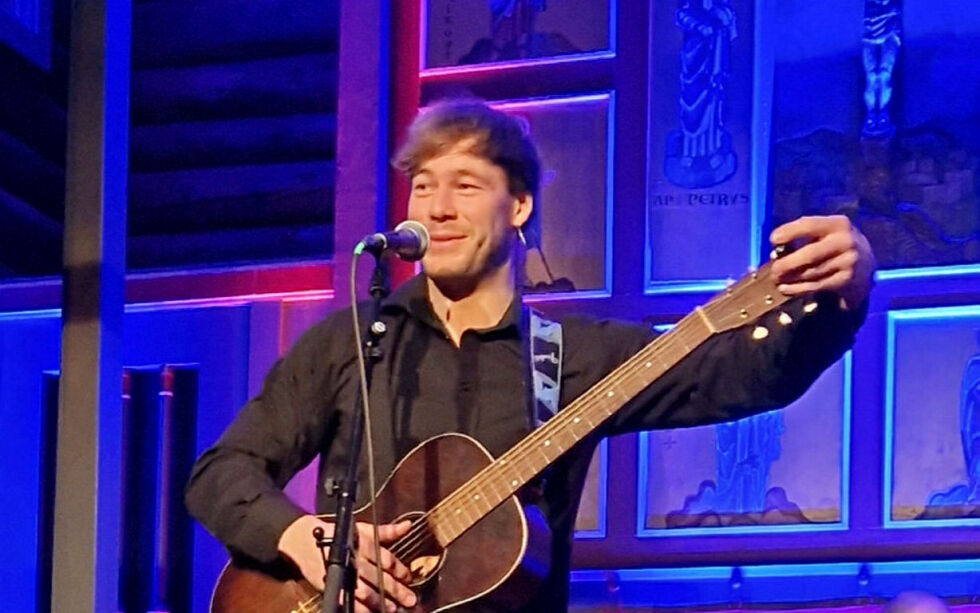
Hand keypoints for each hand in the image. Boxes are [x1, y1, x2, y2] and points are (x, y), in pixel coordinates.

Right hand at [278, 515, 416, 612]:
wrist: (305, 541)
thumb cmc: (337, 533)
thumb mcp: (362, 528)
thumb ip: (387, 531)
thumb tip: (407, 526)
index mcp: (362, 543)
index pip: (386, 558)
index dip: (400, 570)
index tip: (409, 577)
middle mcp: (354, 559)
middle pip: (378, 577)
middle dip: (396, 590)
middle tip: (410, 600)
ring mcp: (342, 574)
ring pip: (364, 592)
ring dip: (380, 602)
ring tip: (394, 609)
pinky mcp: (331, 586)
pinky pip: (348, 601)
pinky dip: (362, 609)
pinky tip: (372, 612)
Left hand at [769, 215, 875, 310]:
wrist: (866, 264)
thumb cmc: (834, 244)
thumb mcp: (826, 232)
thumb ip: (804, 236)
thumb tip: (776, 251)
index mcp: (838, 224)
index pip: (809, 225)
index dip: (789, 232)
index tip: (773, 240)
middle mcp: (845, 241)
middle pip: (810, 254)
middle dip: (787, 264)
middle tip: (774, 270)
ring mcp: (848, 262)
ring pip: (811, 272)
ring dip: (790, 278)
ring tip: (777, 279)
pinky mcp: (846, 280)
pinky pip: (816, 285)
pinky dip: (797, 288)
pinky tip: (786, 289)